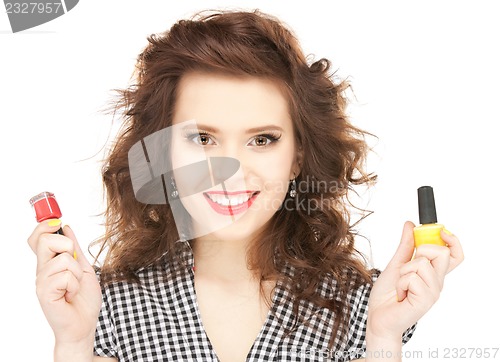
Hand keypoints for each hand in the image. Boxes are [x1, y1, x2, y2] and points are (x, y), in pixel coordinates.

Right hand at [27, 220, 101, 344]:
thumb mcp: (84, 268)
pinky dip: (75, 284)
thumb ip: (75, 249)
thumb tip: (67, 227)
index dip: (44, 225)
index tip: (56, 221)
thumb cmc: (84, 300)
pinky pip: (65, 275)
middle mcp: (42, 270)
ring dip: (77, 272)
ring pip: (63, 258)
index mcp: (50, 263)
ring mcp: (41, 281)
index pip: (37, 238)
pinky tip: (70, 294)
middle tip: (74, 262)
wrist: (84, 324)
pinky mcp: (44, 293)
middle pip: (45, 240)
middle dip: (66, 245)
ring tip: (74, 286)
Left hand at [367, 221, 463, 339]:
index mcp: (433, 273)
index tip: (441, 231)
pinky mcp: (425, 301)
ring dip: (403, 271)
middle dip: (420, 251)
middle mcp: (437, 282)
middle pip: (442, 253)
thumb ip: (406, 246)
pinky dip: (400, 283)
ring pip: (422, 263)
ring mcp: (433, 292)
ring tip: (401, 284)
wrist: (377, 317)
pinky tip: (400, 294)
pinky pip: (412, 278)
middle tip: (407, 266)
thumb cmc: (387, 294)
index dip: (453, 240)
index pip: (455, 255)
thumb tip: (410, 225)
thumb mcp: (396, 264)